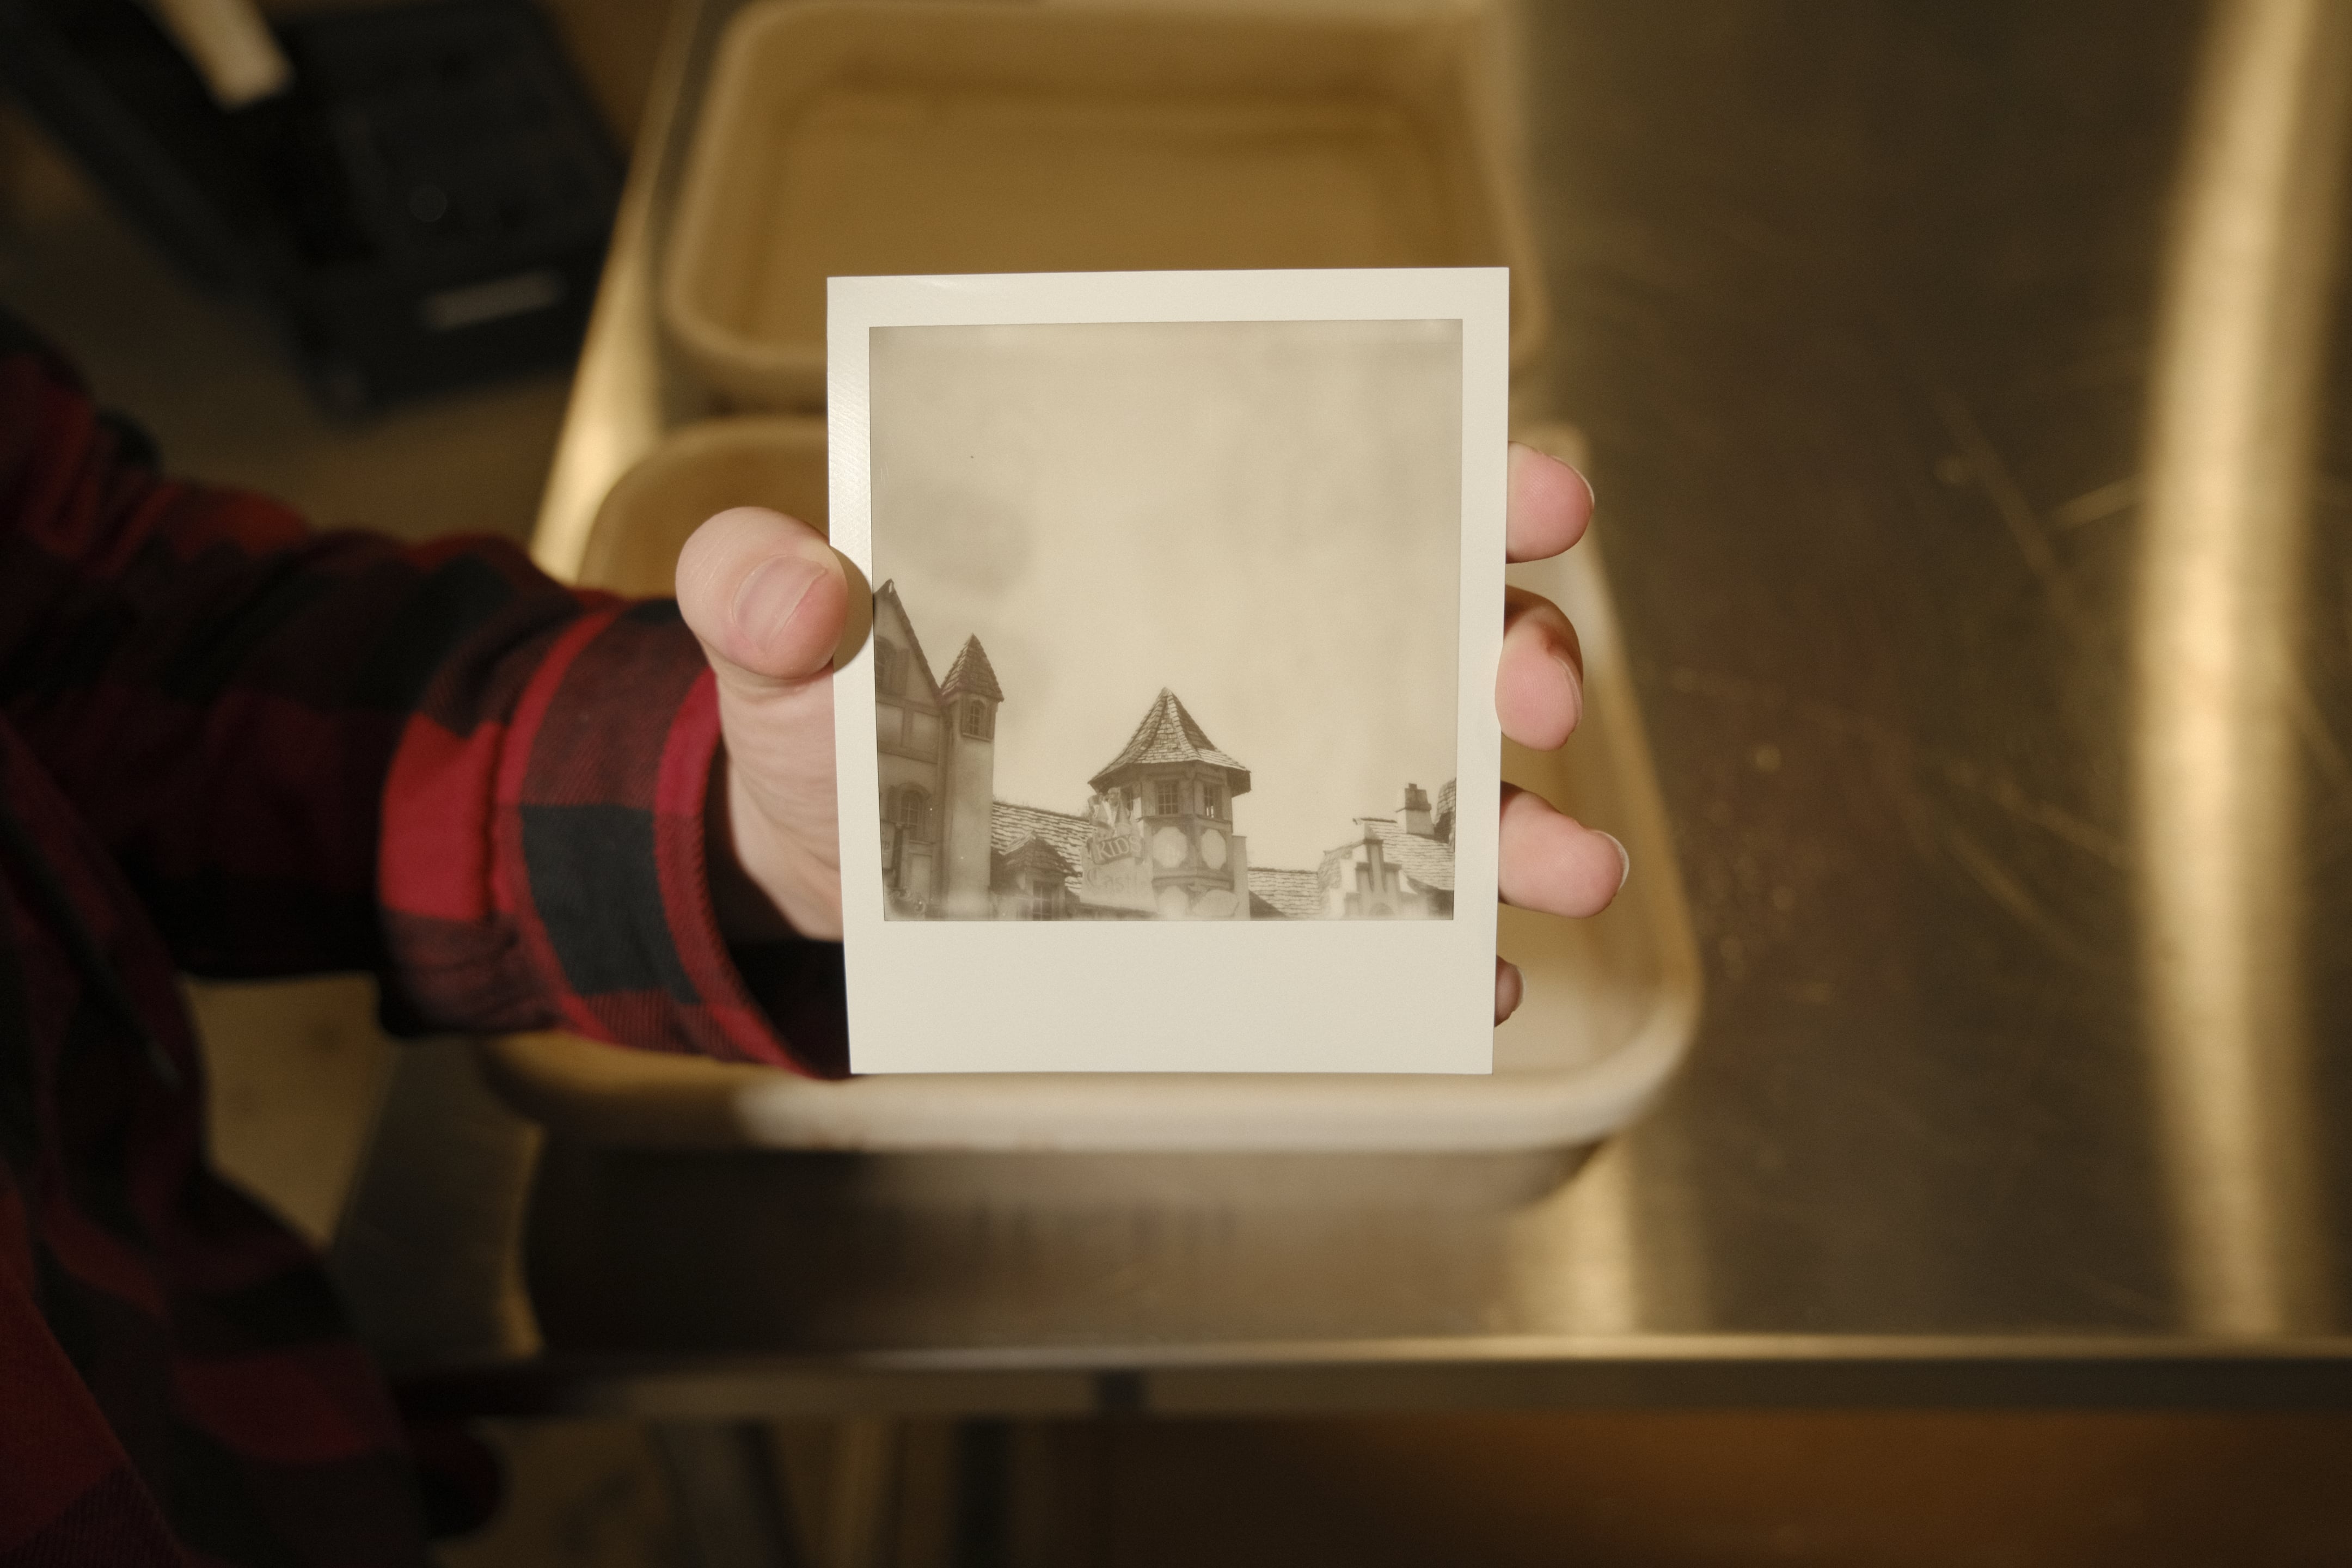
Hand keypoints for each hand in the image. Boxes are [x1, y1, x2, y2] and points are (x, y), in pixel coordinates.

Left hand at [674, 443, 1626, 1020]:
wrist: (821, 868)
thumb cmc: (821, 721)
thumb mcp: (774, 640)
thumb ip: (763, 591)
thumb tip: (793, 589)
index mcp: (1174, 554)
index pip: (1343, 488)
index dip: (1461, 472)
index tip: (1531, 483)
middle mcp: (1256, 659)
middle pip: (1434, 630)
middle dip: (1515, 649)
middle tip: (1530, 688)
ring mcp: (1268, 784)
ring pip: (1439, 782)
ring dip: (1522, 820)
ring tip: (1567, 862)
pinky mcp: (1250, 898)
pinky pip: (1376, 920)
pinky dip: (1444, 948)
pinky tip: (1477, 979)